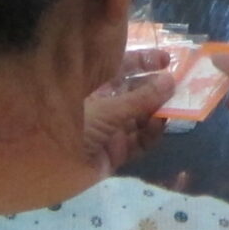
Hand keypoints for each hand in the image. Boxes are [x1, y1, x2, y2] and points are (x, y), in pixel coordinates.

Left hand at [83, 48, 171, 175]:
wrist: (47, 169)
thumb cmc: (71, 125)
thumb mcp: (107, 108)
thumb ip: (141, 98)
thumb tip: (171, 81)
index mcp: (92, 87)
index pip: (121, 68)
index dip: (143, 62)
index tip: (167, 60)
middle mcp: (102, 106)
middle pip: (134, 93)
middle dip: (156, 89)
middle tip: (181, 85)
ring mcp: (109, 130)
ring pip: (139, 118)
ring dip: (157, 111)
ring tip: (176, 105)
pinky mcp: (114, 153)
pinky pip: (137, 141)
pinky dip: (150, 133)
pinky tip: (161, 124)